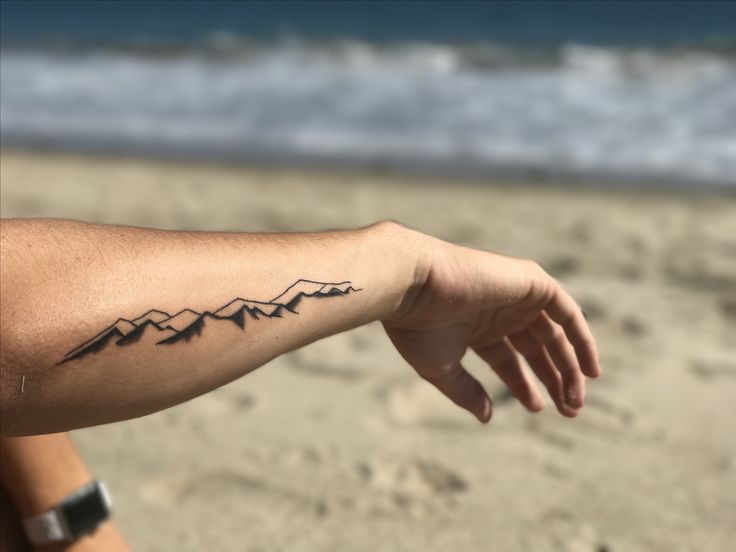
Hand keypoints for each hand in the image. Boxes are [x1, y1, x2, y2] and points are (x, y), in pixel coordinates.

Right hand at [383, 233, 599, 422]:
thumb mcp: (441, 368)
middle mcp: (499, 310)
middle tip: (570, 411)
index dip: (525, 386)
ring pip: (555, 333)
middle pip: (538, 348)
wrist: (413, 285)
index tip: (540, 409)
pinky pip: (566, 310)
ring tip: (577, 400)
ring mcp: (516, 295)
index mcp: (477, 328)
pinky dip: (582, 337)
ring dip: (571, 366)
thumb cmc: (418, 326)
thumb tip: (488, 417)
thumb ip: (466, 392)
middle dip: (555, 379)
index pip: (510, 359)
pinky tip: (588, 368)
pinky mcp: (531, 282)